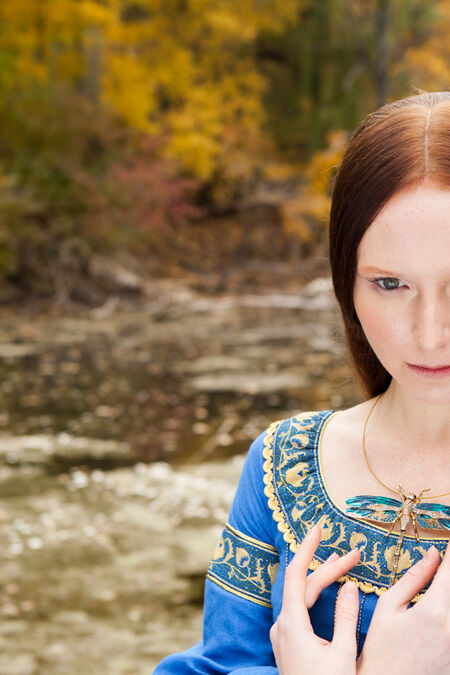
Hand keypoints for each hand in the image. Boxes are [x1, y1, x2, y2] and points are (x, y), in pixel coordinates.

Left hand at [270, 524, 360, 674]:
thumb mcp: (343, 654)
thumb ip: (346, 618)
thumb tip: (348, 586)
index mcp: (291, 624)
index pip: (296, 574)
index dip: (307, 548)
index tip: (319, 529)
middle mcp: (282, 625)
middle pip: (303, 585)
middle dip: (328, 566)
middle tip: (354, 554)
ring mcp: (282, 635)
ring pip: (300, 597)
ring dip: (320, 579)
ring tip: (341, 562)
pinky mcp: (287, 643)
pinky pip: (299, 609)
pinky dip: (314, 594)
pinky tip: (325, 590)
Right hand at [357, 540, 449, 674]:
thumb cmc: (382, 651)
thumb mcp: (388, 608)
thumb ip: (413, 578)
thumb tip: (432, 553)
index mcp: (434, 610)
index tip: (449, 534)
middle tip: (443, 562)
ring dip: (448, 589)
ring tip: (438, 584)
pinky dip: (448, 610)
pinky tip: (439, 603)